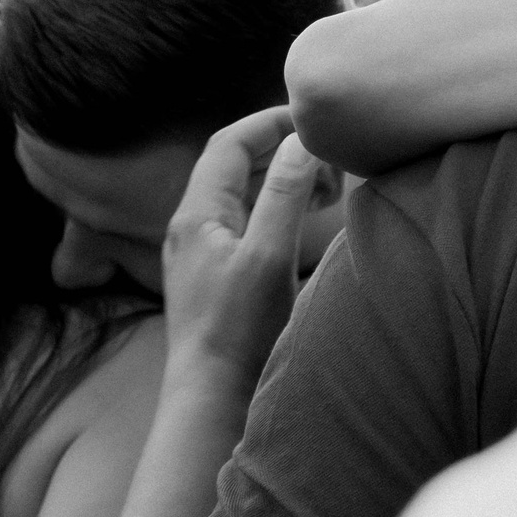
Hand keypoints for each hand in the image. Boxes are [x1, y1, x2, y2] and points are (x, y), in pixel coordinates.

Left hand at [160, 106, 325, 384]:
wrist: (209, 397)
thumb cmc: (238, 331)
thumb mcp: (268, 257)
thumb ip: (283, 195)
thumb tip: (301, 141)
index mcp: (196, 214)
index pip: (229, 143)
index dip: (269, 122)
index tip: (311, 118)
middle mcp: (189, 227)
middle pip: (232, 165)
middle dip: (280, 150)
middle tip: (328, 156)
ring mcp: (197, 252)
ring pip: (238, 194)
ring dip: (278, 179)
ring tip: (323, 188)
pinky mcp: (210, 275)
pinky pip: (242, 221)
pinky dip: (273, 207)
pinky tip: (300, 223)